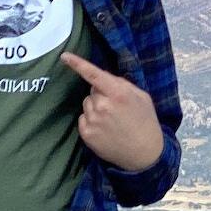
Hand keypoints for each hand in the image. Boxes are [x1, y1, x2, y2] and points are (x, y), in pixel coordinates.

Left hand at [60, 52, 163, 171]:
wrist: (144, 154)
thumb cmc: (145, 122)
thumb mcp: (141, 97)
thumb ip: (122, 84)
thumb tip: (103, 76)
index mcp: (118, 93)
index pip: (93, 74)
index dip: (77, 63)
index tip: (64, 56)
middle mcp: (102, 106)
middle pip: (91, 91)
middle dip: (100, 95)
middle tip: (116, 107)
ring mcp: (93, 121)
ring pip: (86, 104)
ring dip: (95, 108)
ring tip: (111, 120)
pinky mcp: (86, 134)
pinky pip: (82, 118)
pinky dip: (90, 121)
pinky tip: (104, 129)